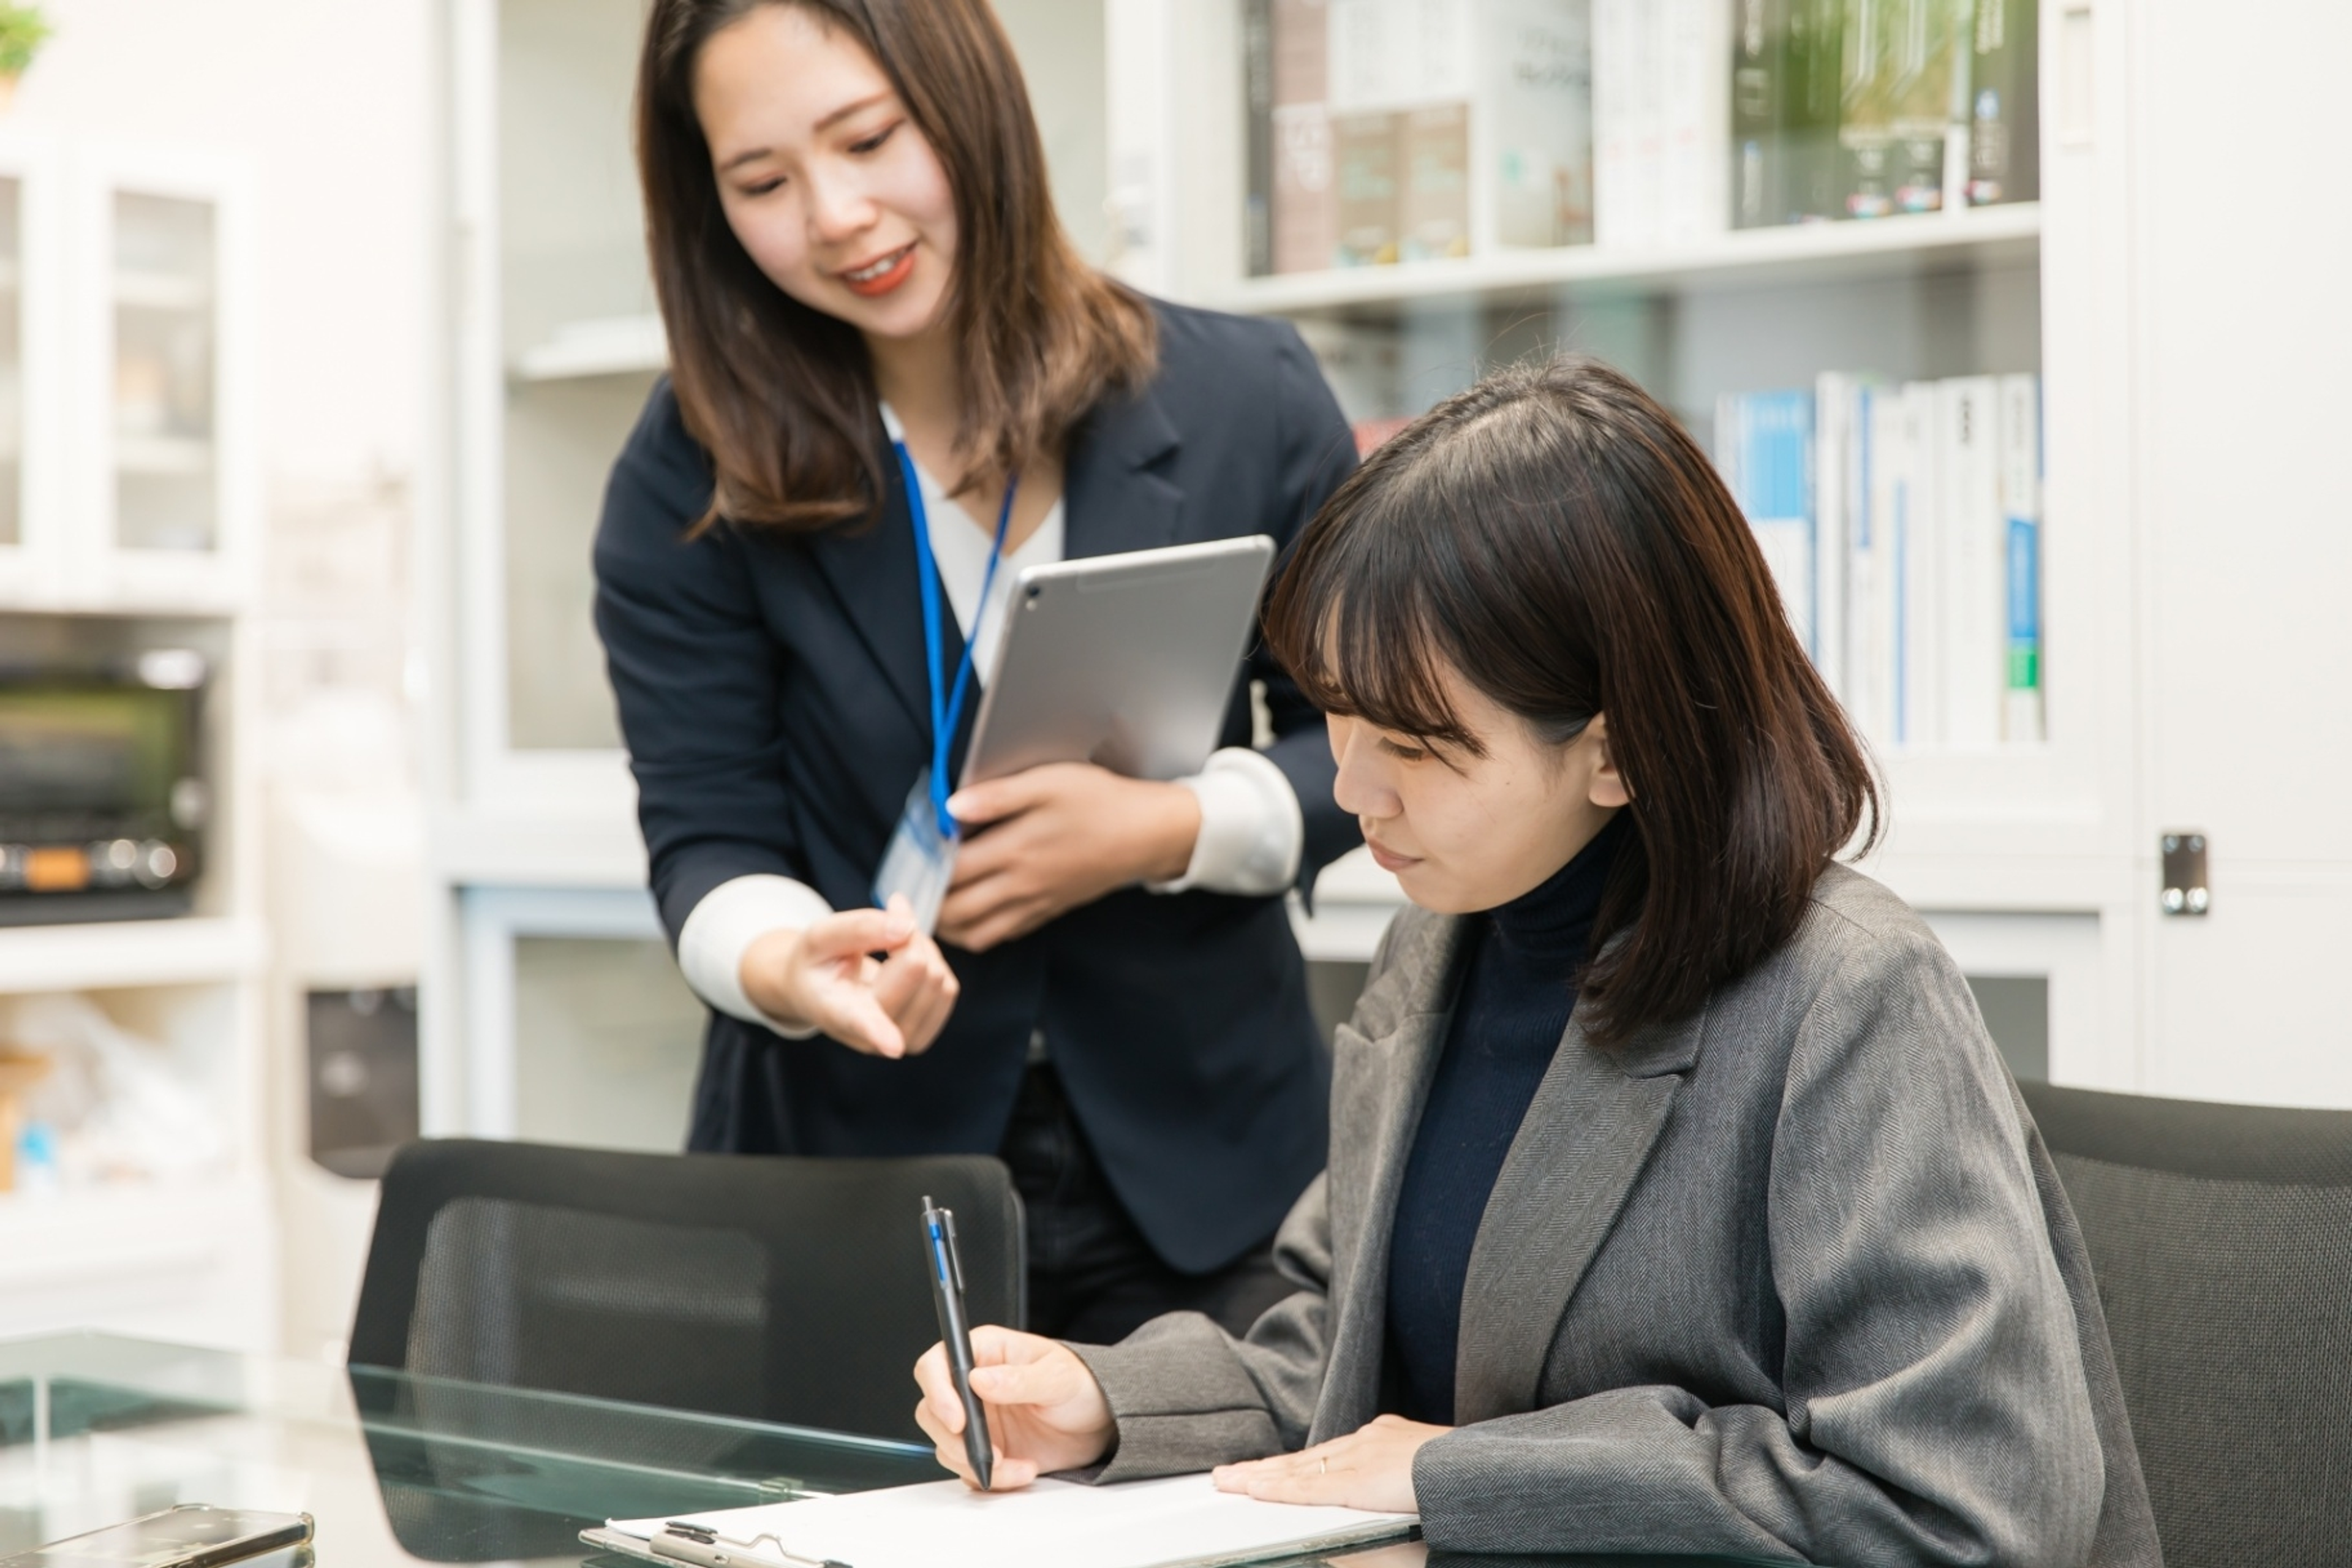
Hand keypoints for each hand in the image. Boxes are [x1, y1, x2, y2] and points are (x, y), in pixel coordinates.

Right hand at [739, 895, 958, 1058]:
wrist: (818, 993)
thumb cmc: (817, 963)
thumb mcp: (820, 936)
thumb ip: (858, 928)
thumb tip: (907, 928)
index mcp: (836, 1010)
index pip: (859, 1021)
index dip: (877, 1032)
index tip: (892, 1047)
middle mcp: (868, 1037)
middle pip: (916, 969)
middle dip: (907, 935)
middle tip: (884, 921)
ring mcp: (898, 1042)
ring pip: (938, 978)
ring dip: (921, 948)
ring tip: (890, 946)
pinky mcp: (922, 1037)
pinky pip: (948, 988)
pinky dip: (933, 963)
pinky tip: (904, 963)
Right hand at [913, 1326, 1115, 1489]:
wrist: (1100, 1421)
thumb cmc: (1082, 1384)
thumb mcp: (1058, 1377)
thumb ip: (1019, 1379)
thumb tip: (979, 1380)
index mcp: (984, 1351)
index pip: (937, 1363)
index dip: (938, 1391)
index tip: (957, 1419)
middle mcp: (972, 1385)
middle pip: (931, 1410)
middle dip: (955, 1439)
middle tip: (989, 1453)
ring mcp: (976, 1419)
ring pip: (946, 1445)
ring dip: (975, 1462)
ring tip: (1017, 1464)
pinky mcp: (984, 1448)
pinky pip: (967, 1469)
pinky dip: (990, 1477)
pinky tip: (1022, 1470)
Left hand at [935, 763, 1200, 951]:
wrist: (1147, 834)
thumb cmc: (1098, 801)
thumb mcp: (1047, 783)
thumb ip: (995, 797)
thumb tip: (950, 808)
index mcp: (1014, 851)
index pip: (949, 872)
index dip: (921, 869)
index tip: (906, 857)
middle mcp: (1019, 886)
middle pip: (954, 912)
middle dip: (925, 904)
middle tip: (910, 885)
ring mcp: (1033, 905)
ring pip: (975, 933)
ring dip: (947, 924)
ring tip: (933, 901)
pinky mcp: (1047, 912)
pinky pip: (1001, 935)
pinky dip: (977, 930)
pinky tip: (969, 910)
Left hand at [1210, 1414, 1449, 1513]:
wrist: (1482, 1464)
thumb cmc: (1462, 1470)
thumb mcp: (1424, 1470)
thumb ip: (1397, 1480)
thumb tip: (1388, 1492)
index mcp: (1380, 1439)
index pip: (1322, 1455)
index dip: (1288, 1465)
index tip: (1261, 1471)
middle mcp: (1365, 1442)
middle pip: (1302, 1460)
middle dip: (1263, 1469)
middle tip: (1227, 1475)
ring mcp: (1361, 1458)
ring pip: (1298, 1471)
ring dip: (1260, 1479)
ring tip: (1229, 1483)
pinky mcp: (1362, 1480)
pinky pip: (1312, 1489)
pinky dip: (1281, 1490)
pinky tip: (1257, 1491)